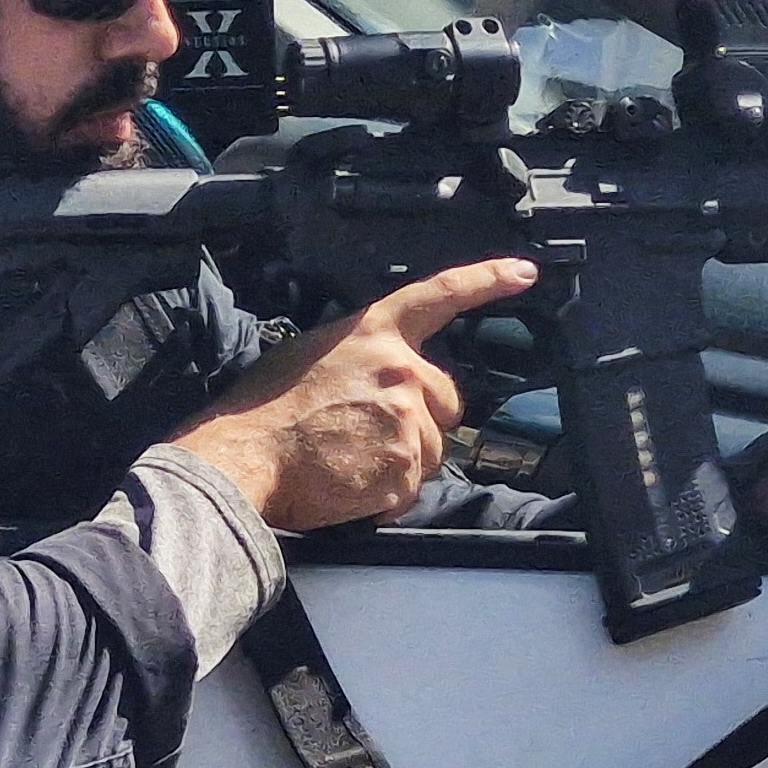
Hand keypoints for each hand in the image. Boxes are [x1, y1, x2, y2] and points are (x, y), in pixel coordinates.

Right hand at [175, 258, 538, 530]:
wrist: (244, 457)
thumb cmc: (264, 409)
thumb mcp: (311, 353)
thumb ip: (360, 354)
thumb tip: (377, 368)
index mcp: (374, 333)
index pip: (440, 296)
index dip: (487, 280)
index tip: (523, 273)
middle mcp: (400, 370)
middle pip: (447, 401)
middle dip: (422, 419)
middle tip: (368, 432)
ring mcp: (407, 420)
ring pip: (431, 449)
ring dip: (400, 460)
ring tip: (347, 458)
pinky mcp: (404, 468)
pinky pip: (411, 487)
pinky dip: (385, 493)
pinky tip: (348, 482)